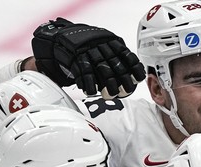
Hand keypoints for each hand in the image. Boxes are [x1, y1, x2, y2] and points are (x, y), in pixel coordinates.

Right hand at [31, 18, 145, 98]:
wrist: (62, 36)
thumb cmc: (87, 47)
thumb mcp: (104, 44)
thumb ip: (117, 55)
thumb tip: (133, 73)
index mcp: (110, 41)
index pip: (126, 55)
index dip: (134, 68)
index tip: (138, 79)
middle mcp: (101, 45)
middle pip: (115, 64)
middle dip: (122, 80)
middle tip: (126, 92)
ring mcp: (88, 50)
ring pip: (101, 69)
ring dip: (107, 84)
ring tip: (109, 94)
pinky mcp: (75, 56)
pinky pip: (83, 70)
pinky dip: (87, 82)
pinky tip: (90, 91)